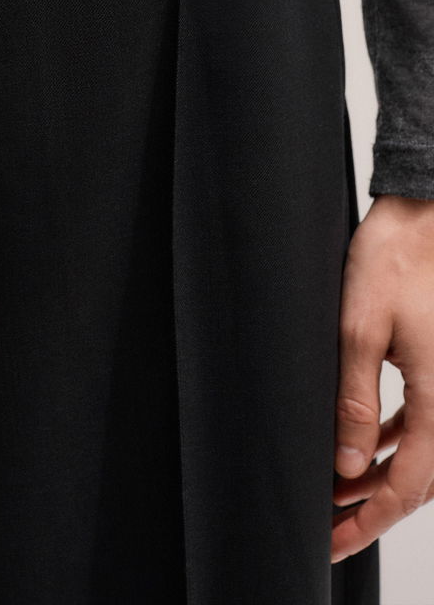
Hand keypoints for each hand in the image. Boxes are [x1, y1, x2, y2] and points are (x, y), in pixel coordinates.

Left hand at [331, 194, 433, 562]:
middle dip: (372, 506)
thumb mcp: (359, 329)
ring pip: (421, 451)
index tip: (334, 539)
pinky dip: (394, 440)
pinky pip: (425, 420)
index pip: (409, 484)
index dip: (370, 520)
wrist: (422, 215)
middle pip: (419, 477)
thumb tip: (346, 463)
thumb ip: (353, 399)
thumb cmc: (393, 260)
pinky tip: (365, 444)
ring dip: (381, 475)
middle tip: (329, 526)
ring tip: (337, 492)